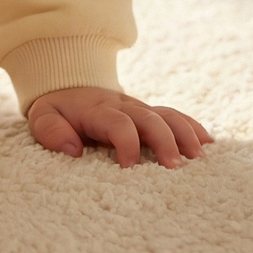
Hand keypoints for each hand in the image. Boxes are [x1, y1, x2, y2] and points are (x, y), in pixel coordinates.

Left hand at [28, 87, 212, 168]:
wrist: (67, 84)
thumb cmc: (58, 109)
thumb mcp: (43, 116)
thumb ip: (51, 131)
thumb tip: (72, 149)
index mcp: (98, 110)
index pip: (118, 123)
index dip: (126, 143)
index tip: (128, 167)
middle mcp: (123, 107)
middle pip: (150, 118)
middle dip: (165, 141)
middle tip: (175, 168)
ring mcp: (139, 109)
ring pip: (167, 115)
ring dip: (185, 135)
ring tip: (200, 158)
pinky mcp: (149, 114)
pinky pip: (174, 115)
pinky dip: (192, 127)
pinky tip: (209, 144)